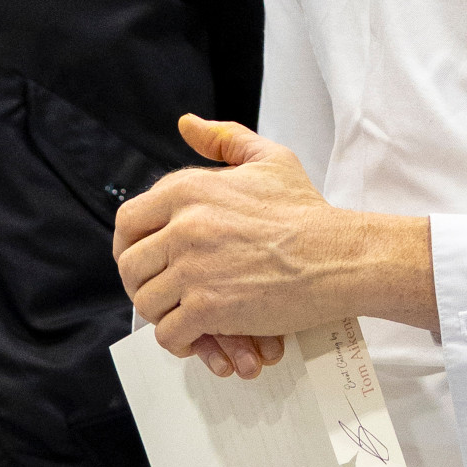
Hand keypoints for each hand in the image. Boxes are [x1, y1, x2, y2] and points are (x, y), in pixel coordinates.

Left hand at [111, 114, 437, 361]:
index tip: (147, 262)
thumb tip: (188, 124)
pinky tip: (198, 338)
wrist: (339, 256)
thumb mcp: (269, 160)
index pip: (127, 221)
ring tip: (185, 316)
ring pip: (146, 303)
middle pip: (131, 266)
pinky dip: (180, 342)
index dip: (130, 247)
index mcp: (187, 190)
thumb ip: (225, 139)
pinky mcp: (209, 307)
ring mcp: (193, 268)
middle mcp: (183, 226)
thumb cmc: (308, 214)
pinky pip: (169, 333)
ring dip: (163, 316)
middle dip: (143, 285)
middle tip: (166, 294)